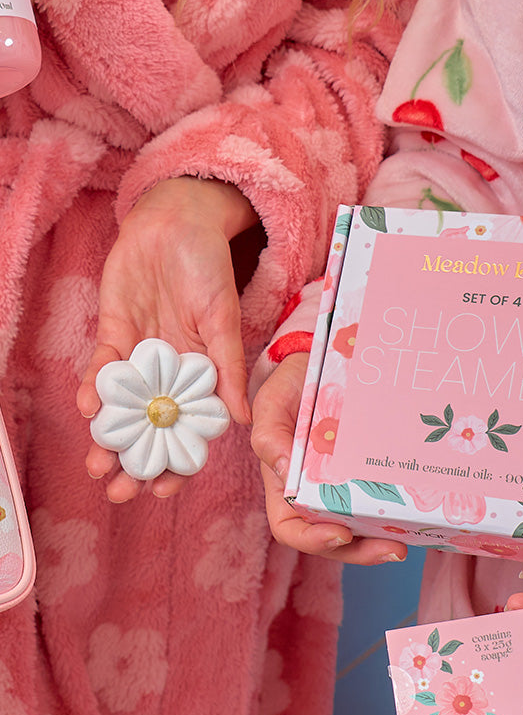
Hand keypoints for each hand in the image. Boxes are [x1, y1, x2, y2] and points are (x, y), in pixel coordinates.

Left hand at [78, 177, 256, 501]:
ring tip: (97, 467)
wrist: (175, 223)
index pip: (189, 430)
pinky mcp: (114, 334)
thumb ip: (229, 367)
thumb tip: (242, 420)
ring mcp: (141, 356)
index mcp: (202, 375)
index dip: (177, 462)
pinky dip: (94, 389)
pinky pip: (102, 369)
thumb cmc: (210, 268)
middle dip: (134, 463)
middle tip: (118, 492)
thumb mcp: (224, 319)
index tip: (163, 491)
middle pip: (151, 428)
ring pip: (123, 409)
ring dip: (108, 438)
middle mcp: (170, 373)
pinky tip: (89, 410)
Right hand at [250, 352, 407, 564]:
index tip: (341, 534)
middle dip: (361, 553)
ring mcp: (344, 487)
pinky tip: (418, 511)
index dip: (313, 540)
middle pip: (334, 539)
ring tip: (408, 540)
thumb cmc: (289, 386)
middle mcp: (315, 494)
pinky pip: (381, 500)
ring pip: (361, 528)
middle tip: (394, 549)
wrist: (318, 361)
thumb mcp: (271, 405)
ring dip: (382, 540)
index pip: (291, 528)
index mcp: (285, 487)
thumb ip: (269, 437)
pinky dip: (396, 512)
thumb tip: (284, 471)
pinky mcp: (369, 474)